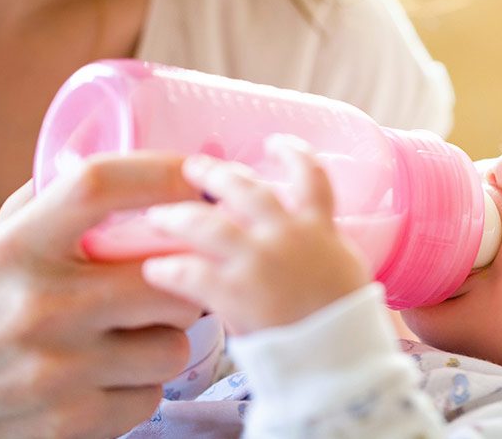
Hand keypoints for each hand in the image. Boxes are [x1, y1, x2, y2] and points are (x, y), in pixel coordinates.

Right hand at [0, 153, 204, 438]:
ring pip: (174, 342)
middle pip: (167, 273)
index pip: (98, 186)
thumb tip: (116, 154)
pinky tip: (106, 381)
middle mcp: (39, 304)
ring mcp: (57, 368)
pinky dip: (139, 388)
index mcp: (17, 248)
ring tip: (128, 338)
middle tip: (169, 282)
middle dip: (183, 279)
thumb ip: (51, 203)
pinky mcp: (72, 422)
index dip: (159, 172)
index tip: (194, 175)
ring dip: (164, 340)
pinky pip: (152, 394)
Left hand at [141, 140, 370, 336]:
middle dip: (215, 175)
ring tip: (158, 216)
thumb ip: (319, 247)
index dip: (293, 153)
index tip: (275, 142)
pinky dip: (169, 269)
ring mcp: (259, 261)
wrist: (341, 359)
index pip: (312, 174)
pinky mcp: (235, 293)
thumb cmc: (347, 323)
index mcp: (319, 228)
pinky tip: (154, 269)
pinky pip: (190, 272)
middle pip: (245, 189)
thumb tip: (301, 238)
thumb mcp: (345, 271)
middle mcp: (287, 234)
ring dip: (179, 217)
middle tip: (193, 168)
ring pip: (208, 224)